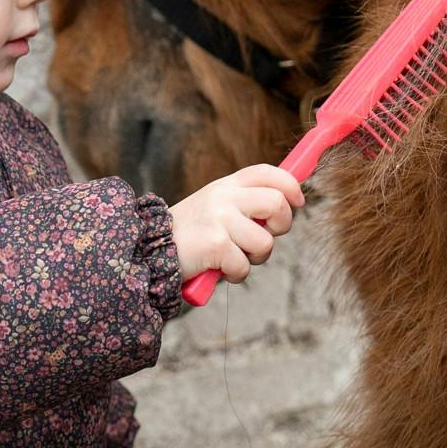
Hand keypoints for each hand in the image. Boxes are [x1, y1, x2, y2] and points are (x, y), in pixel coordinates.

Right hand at [168, 164, 304, 284]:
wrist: (148, 252)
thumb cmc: (188, 236)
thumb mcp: (214, 208)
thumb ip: (243, 204)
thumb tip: (285, 205)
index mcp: (226, 185)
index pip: (268, 172)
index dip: (291, 186)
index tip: (298, 202)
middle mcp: (223, 196)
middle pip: (277, 203)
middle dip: (280, 227)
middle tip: (263, 239)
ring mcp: (219, 218)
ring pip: (265, 242)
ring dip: (254, 259)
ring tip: (232, 259)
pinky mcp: (216, 244)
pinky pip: (244, 266)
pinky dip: (235, 275)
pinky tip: (217, 270)